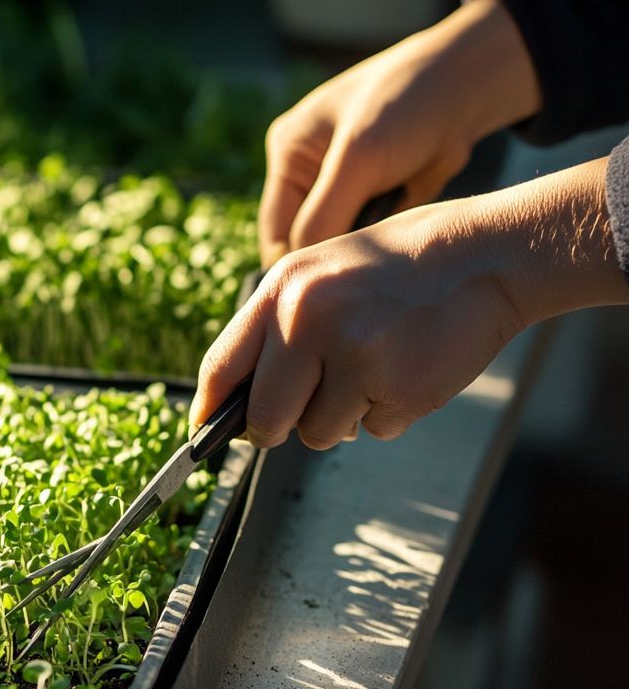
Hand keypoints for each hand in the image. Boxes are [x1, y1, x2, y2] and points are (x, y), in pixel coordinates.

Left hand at [193, 159, 625, 447]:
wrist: (482, 256)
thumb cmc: (394, 269)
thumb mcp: (319, 273)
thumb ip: (276, 329)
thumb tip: (240, 403)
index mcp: (283, 292)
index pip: (222, 366)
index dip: (210, 409)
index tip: (206, 431)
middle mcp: (309, 322)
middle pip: (264, 418)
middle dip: (276, 428)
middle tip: (300, 414)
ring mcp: (354, 357)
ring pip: (318, 432)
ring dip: (342, 416)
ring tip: (373, 365)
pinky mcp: (397, 388)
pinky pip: (373, 430)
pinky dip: (387, 412)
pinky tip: (405, 368)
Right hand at [260, 0, 540, 265]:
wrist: (470, 86)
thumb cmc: (407, 105)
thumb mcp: (357, 159)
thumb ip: (322, 217)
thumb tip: (302, 272)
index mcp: (289, 157)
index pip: (276, 232)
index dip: (298, 263)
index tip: (329, 286)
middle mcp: (309, 175)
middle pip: (306, 242)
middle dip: (332, 255)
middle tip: (360, 271)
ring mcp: (344, 189)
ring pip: (339, 245)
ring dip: (360, 252)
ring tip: (383, 252)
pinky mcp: (377, 200)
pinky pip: (369, 239)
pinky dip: (382, 244)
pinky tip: (398, 243)